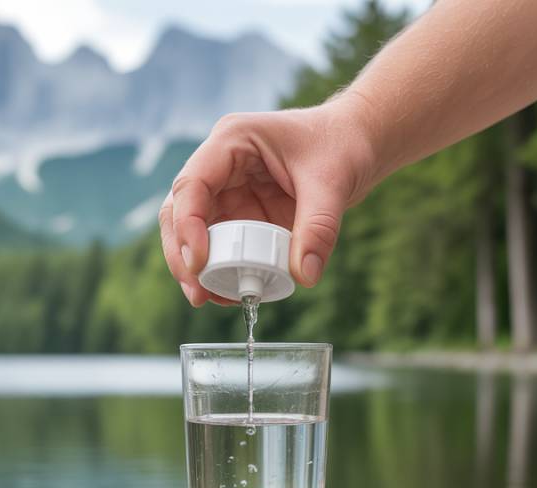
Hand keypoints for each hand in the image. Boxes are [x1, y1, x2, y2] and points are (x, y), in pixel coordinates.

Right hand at [160, 97, 376, 305]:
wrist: (357, 143)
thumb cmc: (341, 144)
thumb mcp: (333, 183)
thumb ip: (319, 228)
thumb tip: (304, 275)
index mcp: (233, 141)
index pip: (192, 184)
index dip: (187, 225)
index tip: (199, 262)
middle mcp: (221, 166)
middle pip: (179, 211)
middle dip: (182, 254)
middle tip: (197, 293)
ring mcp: (228, 192)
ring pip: (193, 233)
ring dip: (196, 268)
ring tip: (212, 299)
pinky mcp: (241, 215)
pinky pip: (221, 246)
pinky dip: (222, 270)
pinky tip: (232, 293)